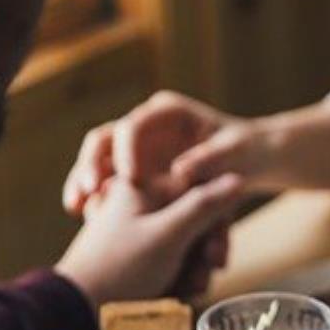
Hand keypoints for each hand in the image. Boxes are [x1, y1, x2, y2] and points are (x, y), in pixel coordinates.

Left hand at [56, 173, 243, 308]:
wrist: (78, 309)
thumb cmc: (120, 268)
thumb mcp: (168, 234)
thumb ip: (205, 206)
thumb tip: (237, 179)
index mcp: (143, 187)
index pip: (199, 190)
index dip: (215, 220)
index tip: (215, 249)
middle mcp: (141, 205)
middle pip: (196, 220)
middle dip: (205, 251)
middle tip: (206, 272)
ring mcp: (139, 232)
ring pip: (187, 244)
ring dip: (195, 269)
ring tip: (187, 288)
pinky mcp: (138, 257)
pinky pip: (173, 261)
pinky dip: (180, 277)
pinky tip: (177, 293)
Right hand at [62, 91, 266, 215]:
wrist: (253, 160)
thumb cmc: (247, 152)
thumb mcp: (236, 153)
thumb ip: (211, 159)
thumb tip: (181, 171)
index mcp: (168, 112)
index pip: (135, 125)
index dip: (127, 150)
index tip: (130, 179)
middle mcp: (147, 125)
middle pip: (105, 139)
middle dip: (92, 164)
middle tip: (88, 191)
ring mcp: (138, 147)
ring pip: (100, 161)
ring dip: (85, 182)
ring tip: (76, 208)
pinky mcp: (137, 169)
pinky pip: (108, 181)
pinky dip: (96, 197)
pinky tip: (86, 217)